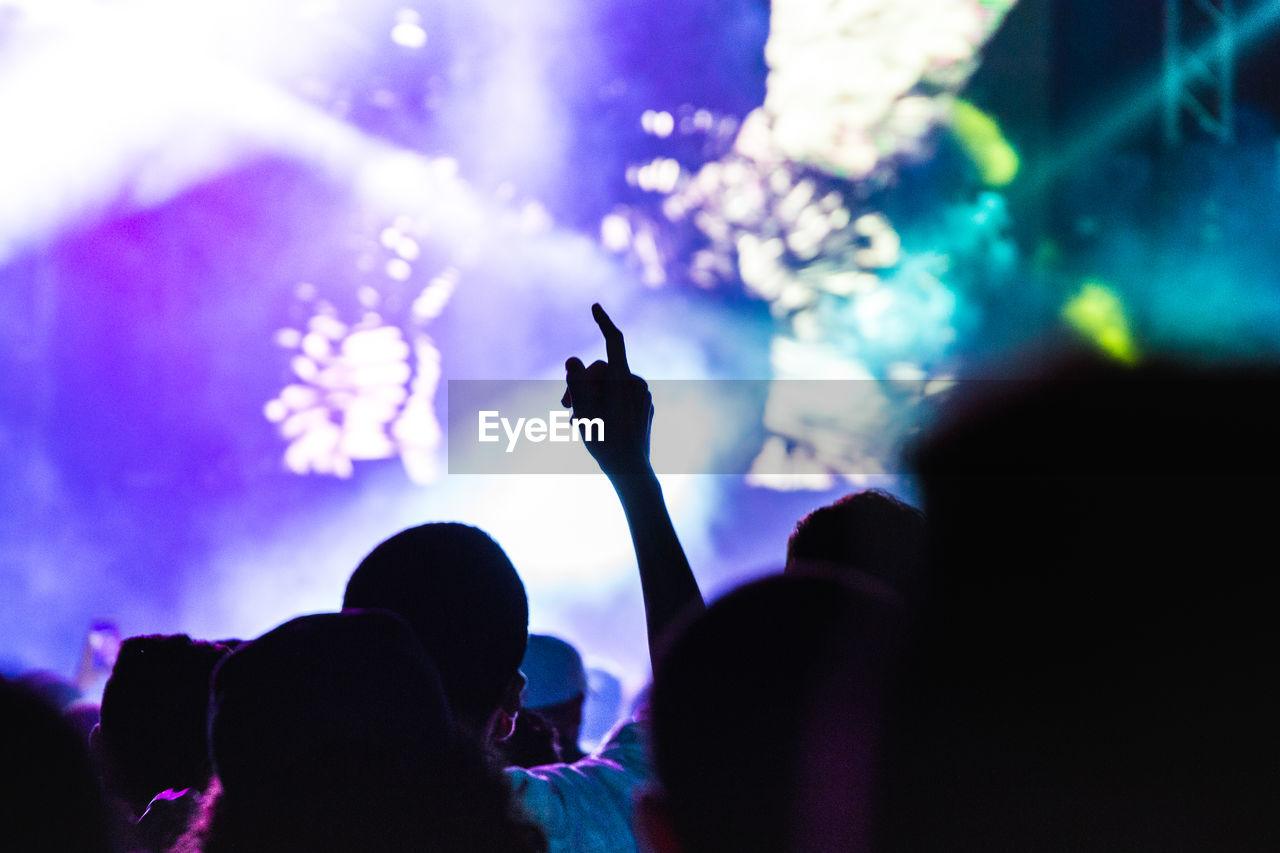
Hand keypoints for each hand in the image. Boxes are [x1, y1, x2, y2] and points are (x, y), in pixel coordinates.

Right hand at [562, 304, 652, 475]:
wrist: (631, 469)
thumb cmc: (605, 442)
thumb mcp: (583, 412)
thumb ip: (577, 384)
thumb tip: (572, 360)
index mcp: (623, 380)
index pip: (614, 341)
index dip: (603, 322)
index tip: (595, 307)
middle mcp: (636, 383)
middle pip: (602, 369)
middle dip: (581, 383)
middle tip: (563, 406)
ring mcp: (643, 395)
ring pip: (610, 383)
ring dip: (591, 396)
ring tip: (577, 421)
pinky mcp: (644, 405)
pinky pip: (621, 394)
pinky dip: (606, 402)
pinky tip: (597, 423)